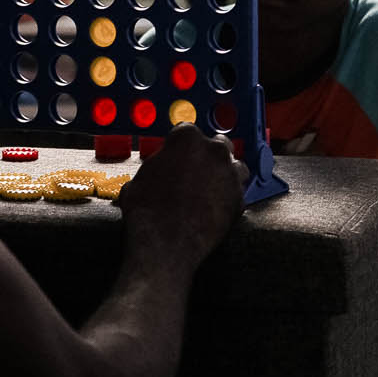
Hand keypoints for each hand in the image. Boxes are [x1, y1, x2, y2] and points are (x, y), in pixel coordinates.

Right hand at [113, 125, 245, 267]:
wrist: (164, 244)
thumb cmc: (147, 212)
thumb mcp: (137, 181)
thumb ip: (155, 168)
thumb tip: (156, 173)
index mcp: (186, 139)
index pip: (186, 131)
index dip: (180, 146)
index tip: (177, 155)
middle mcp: (213, 151)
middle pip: (217, 144)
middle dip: (207, 156)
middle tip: (195, 172)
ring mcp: (230, 175)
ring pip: (235, 166)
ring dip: (225, 174)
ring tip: (210, 189)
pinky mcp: (240, 199)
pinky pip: (237, 193)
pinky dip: (229, 198)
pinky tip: (215, 208)